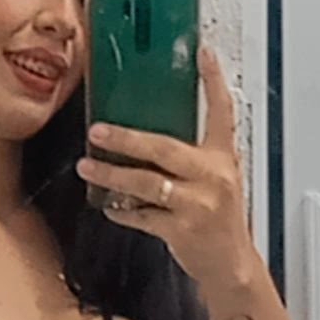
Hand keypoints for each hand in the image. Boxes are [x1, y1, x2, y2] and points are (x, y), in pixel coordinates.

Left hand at [77, 45, 250, 289]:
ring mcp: (198, 204)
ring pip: (147, 183)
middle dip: (127, 139)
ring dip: (112, 174)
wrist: (231, 265)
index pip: (222, 113)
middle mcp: (213, 177)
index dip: (214, 82)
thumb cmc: (220, 221)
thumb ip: (191, 159)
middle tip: (99, 130)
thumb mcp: (217, 181)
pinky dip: (122, 211)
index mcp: (222, 159)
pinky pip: (142, 216)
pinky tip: (109, 205)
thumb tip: (146, 139)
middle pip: (166, 148)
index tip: (203, 54)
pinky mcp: (182, 230)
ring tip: (88, 166)